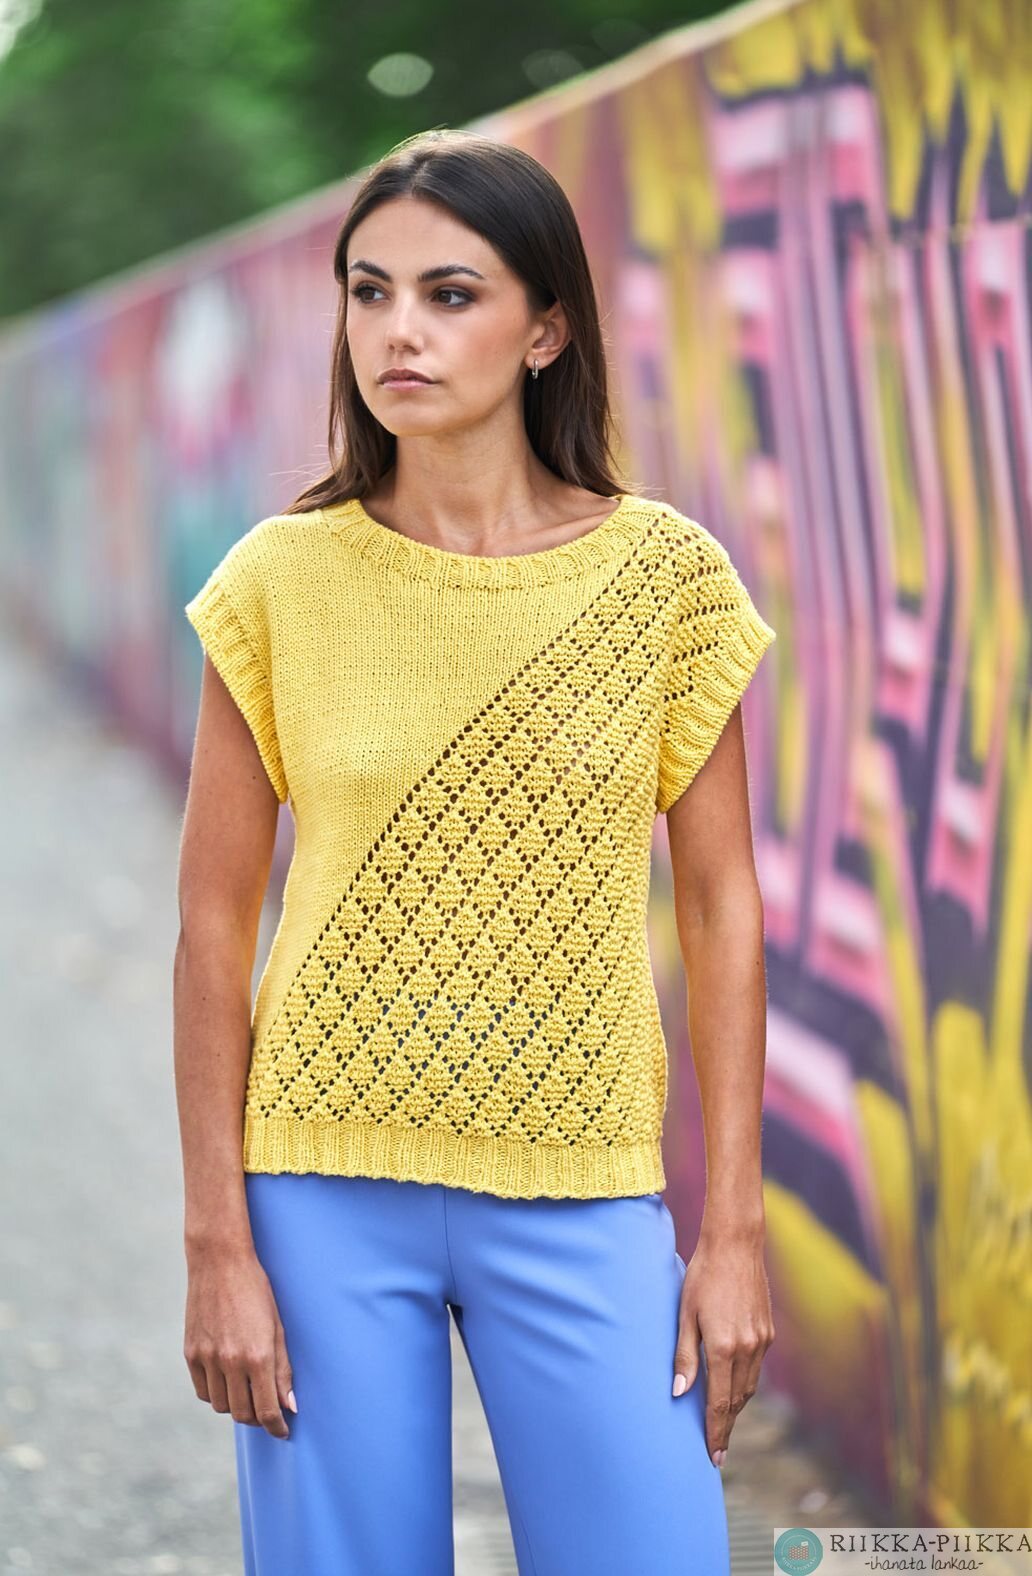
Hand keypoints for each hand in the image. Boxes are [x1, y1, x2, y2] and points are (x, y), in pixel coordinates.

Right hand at [184, 1242, 296, 1439]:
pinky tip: (227, 1381)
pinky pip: (203, 1391)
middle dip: (258, 1418)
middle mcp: (230, 1361)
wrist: (219, 1263)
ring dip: (236, 1406)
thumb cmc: (256, 1291)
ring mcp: (207, 1358)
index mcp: (257, 1355)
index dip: (277, 1427)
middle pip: (243, 1414)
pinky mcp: (190, 1353)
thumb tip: (290, 1405)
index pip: (267, 1410)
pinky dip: (216, 1394)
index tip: (283, 1431)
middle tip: (267, 1410)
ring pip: (221, 1406)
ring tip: (248, 1392)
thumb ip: (283, 1368)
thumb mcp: (278, 1326)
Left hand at [670, 1230, 774, 1466]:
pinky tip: (735, 1390)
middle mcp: (747, 1349)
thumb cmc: (702, 1276)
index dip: (715, 1432)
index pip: (719, 1403)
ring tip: (723, 1427)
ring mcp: (761, 1341)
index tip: (714, 1457)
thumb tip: (678, 1392)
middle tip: (719, 1453)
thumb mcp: (685, 1314)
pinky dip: (745, 1385)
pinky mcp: (768, 1332)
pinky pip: (756, 1368)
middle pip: (737, 1401)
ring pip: (749, 1387)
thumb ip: (684, 1356)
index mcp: (723, 1348)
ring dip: (736, 1408)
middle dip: (726, 1428)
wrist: (735, 1246)